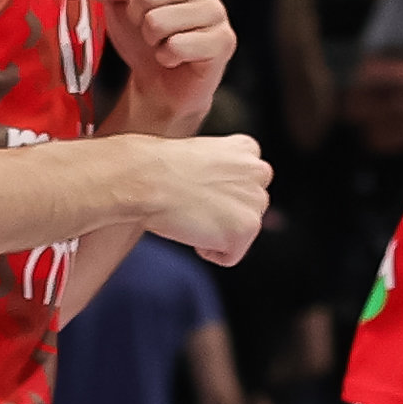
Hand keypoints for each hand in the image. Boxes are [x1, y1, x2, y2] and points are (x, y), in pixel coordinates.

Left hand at [99, 0, 234, 131]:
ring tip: (162, 42)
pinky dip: (166, 57)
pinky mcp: (223, 41)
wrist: (159, 81)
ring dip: (151, 39)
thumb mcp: (116, 2)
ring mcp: (217, 11)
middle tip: (149, 28)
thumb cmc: (141, 38)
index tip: (135, 4)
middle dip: (137, 17)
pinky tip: (175, 57)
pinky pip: (177, 46)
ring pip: (158, 20)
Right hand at [134, 127, 270, 264]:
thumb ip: (222, 170)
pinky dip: (209, 251)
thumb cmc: (156, 166)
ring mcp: (255, 201)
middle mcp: (258, 171)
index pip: (249, 181)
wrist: (144, 179)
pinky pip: (231, 255)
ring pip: (242, 232)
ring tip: (190, 213)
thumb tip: (221, 193)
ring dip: (217, 231)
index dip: (221, 191)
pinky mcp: (246, 228)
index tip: (200, 190)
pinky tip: (191, 229)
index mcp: (246, 148)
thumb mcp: (198, 153)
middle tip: (192, 204)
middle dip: (224, 212)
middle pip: (249, 208)